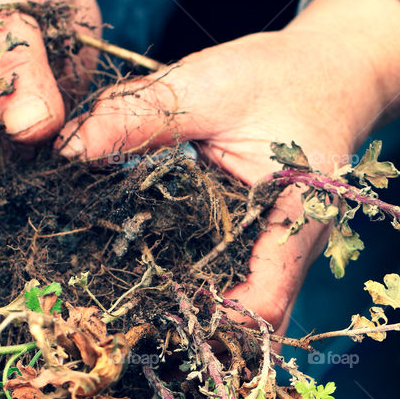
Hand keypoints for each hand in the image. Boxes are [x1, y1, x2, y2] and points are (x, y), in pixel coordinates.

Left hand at [56, 0, 399, 328]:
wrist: (330, 70)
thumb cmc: (280, 76)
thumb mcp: (209, 85)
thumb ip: (140, 115)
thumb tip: (69, 149)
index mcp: (293, 219)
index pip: (262, 305)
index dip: (209, 321)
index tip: (150, 308)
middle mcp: (293, 250)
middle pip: (251, 323)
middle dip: (195, 327)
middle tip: (129, 319)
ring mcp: (282, 253)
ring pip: (246, 310)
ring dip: (199, 311)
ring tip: (135, 304)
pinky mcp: (265, 243)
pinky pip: (241, 282)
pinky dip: (203, 285)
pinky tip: (155, 272)